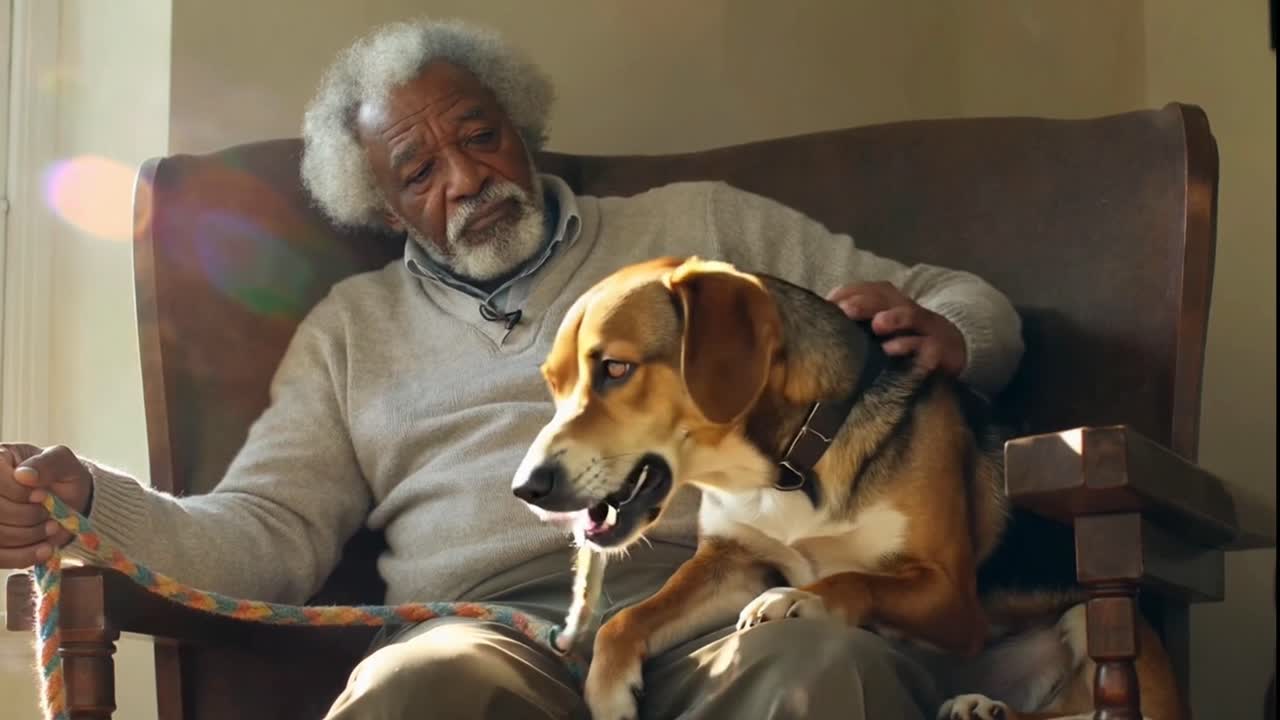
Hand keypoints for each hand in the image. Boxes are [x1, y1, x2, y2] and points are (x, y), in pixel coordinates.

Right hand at [0, 444, 93, 568]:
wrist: (69, 501)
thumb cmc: (62, 476)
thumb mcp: (63, 462)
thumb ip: (47, 463)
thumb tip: (23, 474)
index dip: (19, 494)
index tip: (42, 495)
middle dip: (27, 517)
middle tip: (50, 515)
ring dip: (28, 537)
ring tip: (52, 528)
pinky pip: (0, 557)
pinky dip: (23, 556)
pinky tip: (45, 550)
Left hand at [826, 282, 966, 376]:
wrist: (953, 349)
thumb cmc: (906, 337)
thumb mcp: (882, 326)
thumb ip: (858, 320)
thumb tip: (822, 319)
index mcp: (891, 301)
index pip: (868, 289)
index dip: (848, 293)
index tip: (826, 302)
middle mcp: (907, 308)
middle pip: (886, 299)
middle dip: (865, 302)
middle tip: (844, 310)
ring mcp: (925, 326)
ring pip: (911, 314)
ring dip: (894, 318)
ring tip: (877, 324)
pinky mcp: (938, 347)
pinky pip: (926, 345)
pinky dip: (910, 346)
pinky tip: (893, 350)